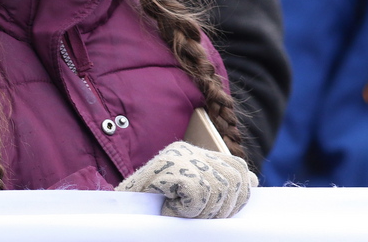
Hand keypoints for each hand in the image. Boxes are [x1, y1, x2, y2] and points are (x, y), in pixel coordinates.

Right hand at [117, 141, 256, 218]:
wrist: (115, 211)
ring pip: (218, 189)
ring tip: (181, 213)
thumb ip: (216, 183)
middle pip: (231, 181)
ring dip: (203, 212)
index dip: (239, 194)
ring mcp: (177, 158)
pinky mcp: (169, 168)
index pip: (236, 168)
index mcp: (192, 154)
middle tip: (197, 217)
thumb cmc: (149, 208)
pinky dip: (189, 209)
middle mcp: (186, 151)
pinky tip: (172, 209)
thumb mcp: (188, 194)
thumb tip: (252, 181)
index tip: (229, 210)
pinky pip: (198, 194)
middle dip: (222, 209)